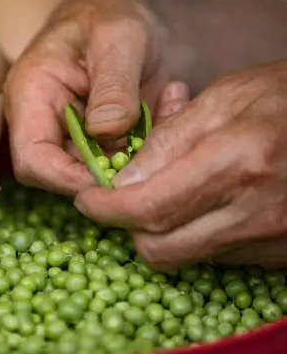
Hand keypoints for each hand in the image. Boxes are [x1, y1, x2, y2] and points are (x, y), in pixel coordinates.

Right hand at [4, 0, 189, 195]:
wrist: (121, 13)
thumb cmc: (110, 15)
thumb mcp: (119, 38)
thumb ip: (113, 86)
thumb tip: (106, 133)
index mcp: (30, 95)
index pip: (32, 159)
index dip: (68, 178)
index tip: (117, 178)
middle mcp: (41, 121)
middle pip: (59, 175)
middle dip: (108, 172)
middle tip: (153, 150)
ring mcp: (66, 133)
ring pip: (93, 171)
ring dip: (135, 157)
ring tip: (168, 108)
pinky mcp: (92, 140)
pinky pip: (116, 160)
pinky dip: (147, 146)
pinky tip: (170, 104)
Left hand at [74, 61, 286, 269]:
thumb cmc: (285, 97)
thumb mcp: (224, 96)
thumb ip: (168, 139)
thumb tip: (121, 180)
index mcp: (237, 161)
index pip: (147, 208)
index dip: (105, 209)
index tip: (86, 199)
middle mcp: (255, 210)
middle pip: (159, 247)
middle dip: (127, 227)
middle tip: (117, 200)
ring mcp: (272, 237)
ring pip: (184, 256)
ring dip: (160, 232)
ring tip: (164, 193)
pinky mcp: (281, 252)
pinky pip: (216, 257)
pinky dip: (194, 235)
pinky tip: (200, 204)